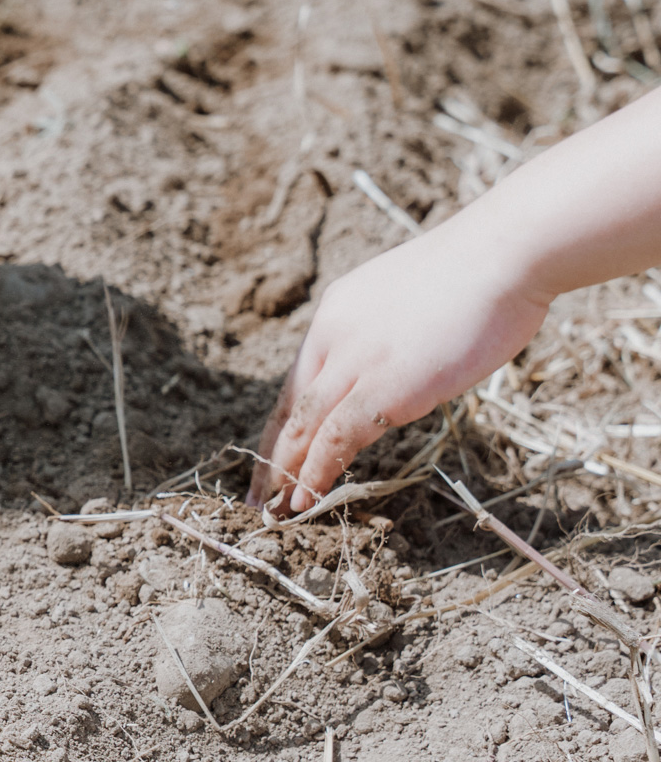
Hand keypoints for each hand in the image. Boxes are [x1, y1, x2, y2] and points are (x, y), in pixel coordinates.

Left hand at [249, 228, 550, 511]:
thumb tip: (397, 363)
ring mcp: (357, 361)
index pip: (299, 378)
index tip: (274, 450)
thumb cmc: (480, 273)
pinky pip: (338, 438)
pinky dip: (318, 471)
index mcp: (337, 312)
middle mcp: (334, 335)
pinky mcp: (385, 386)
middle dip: (272, 453)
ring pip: (305, 425)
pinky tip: (307, 497)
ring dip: (287, 470)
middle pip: (290, 405)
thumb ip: (388, 334)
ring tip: (275, 508)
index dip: (285, 420)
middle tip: (255, 493)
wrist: (506, 252)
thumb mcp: (411, 300)